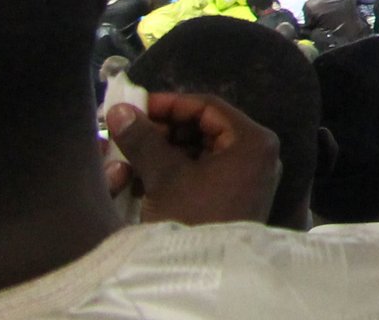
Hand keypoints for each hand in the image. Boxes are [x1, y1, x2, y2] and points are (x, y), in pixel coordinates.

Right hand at [105, 91, 280, 227]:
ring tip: (129, 158)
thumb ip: (144, 140)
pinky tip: (142, 178)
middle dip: (164, 131)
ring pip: (201, 150)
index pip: (209, 106)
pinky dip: (175, 171)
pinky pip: (204, 171)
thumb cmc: (194, 217)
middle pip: (205, 128)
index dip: (170, 104)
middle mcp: (258, 153)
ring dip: (165, 152)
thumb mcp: (165, 176)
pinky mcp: (235, 195)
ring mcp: (248, 176)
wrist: (207, 273)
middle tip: (128, 133)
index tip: (135, 105)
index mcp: (253, 140)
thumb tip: (120, 108)